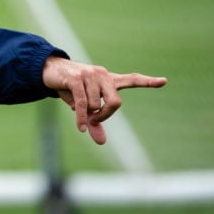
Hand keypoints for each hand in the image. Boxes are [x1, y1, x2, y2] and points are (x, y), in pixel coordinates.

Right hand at [42, 56, 166, 144]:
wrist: (49, 70)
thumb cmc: (70, 87)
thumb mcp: (84, 105)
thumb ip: (95, 122)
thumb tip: (101, 142)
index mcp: (108, 79)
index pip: (132, 79)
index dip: (148, 81)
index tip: (163, 81)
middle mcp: (102, 75)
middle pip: (116, 102)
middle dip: (106, 116)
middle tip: (94, 120)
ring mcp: (89, 74)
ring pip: (96, 105)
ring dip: (87, 115)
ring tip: (77, 111)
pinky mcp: (76, 78)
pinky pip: (83, 104)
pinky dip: (82, 118)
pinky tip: (81, 127)